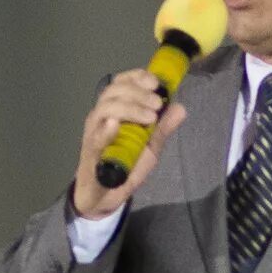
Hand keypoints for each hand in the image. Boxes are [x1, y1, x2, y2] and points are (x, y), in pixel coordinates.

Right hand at [72, 70, 187, 219]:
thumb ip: (162, 128)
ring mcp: (94, 134)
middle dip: (138, 92)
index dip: (137, 77)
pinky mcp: (91, 153)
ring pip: (105, 109)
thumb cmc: (125, 166)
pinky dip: (106, 130)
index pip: (121, 83)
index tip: (155, 82)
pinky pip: (95, 138)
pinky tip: (115, 124)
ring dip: (129, 107)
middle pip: (113, 91)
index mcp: (115, 110)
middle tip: (157, 103)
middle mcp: (102, 117)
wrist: (105, 195)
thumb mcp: (149, 147)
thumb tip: (180, 107)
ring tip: (149, 117)